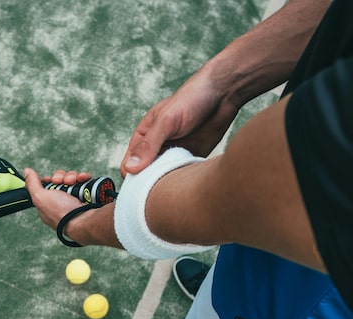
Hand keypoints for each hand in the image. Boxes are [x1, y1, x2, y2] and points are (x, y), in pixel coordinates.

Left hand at [23, 168, 90, 229]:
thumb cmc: (61, 214)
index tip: (51, 180)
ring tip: (74, 182)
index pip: (45, 188)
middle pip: (58, 181)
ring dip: (72, 177)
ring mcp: (73, 199)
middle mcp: (60, 203)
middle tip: (62, 182)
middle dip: (61, 177)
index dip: (48, 181)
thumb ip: (32, 184)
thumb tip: (26, 171)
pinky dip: (83, 178)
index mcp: (47, 205)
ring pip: (71, 179)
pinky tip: (82, 179)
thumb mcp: (40, 197)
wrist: (84, 219)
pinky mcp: (85, 196)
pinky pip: (82, 182)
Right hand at [120, 67, 239, 176]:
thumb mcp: (166, 121)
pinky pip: (182, 175)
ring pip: (164, 178)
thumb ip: (149, 145)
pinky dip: (182, 181)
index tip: (140, 188)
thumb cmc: (191, 100)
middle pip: (146, 175)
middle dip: (150, 185)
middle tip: (159, 192)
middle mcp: (157, 147)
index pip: (129, 164)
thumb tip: (130, 168)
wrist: (223, 93)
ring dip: (167, 184)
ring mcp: (174, 154)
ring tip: (174, 188)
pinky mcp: (191, 158)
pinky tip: (187, 183)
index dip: (132, 178)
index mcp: (144, 136)